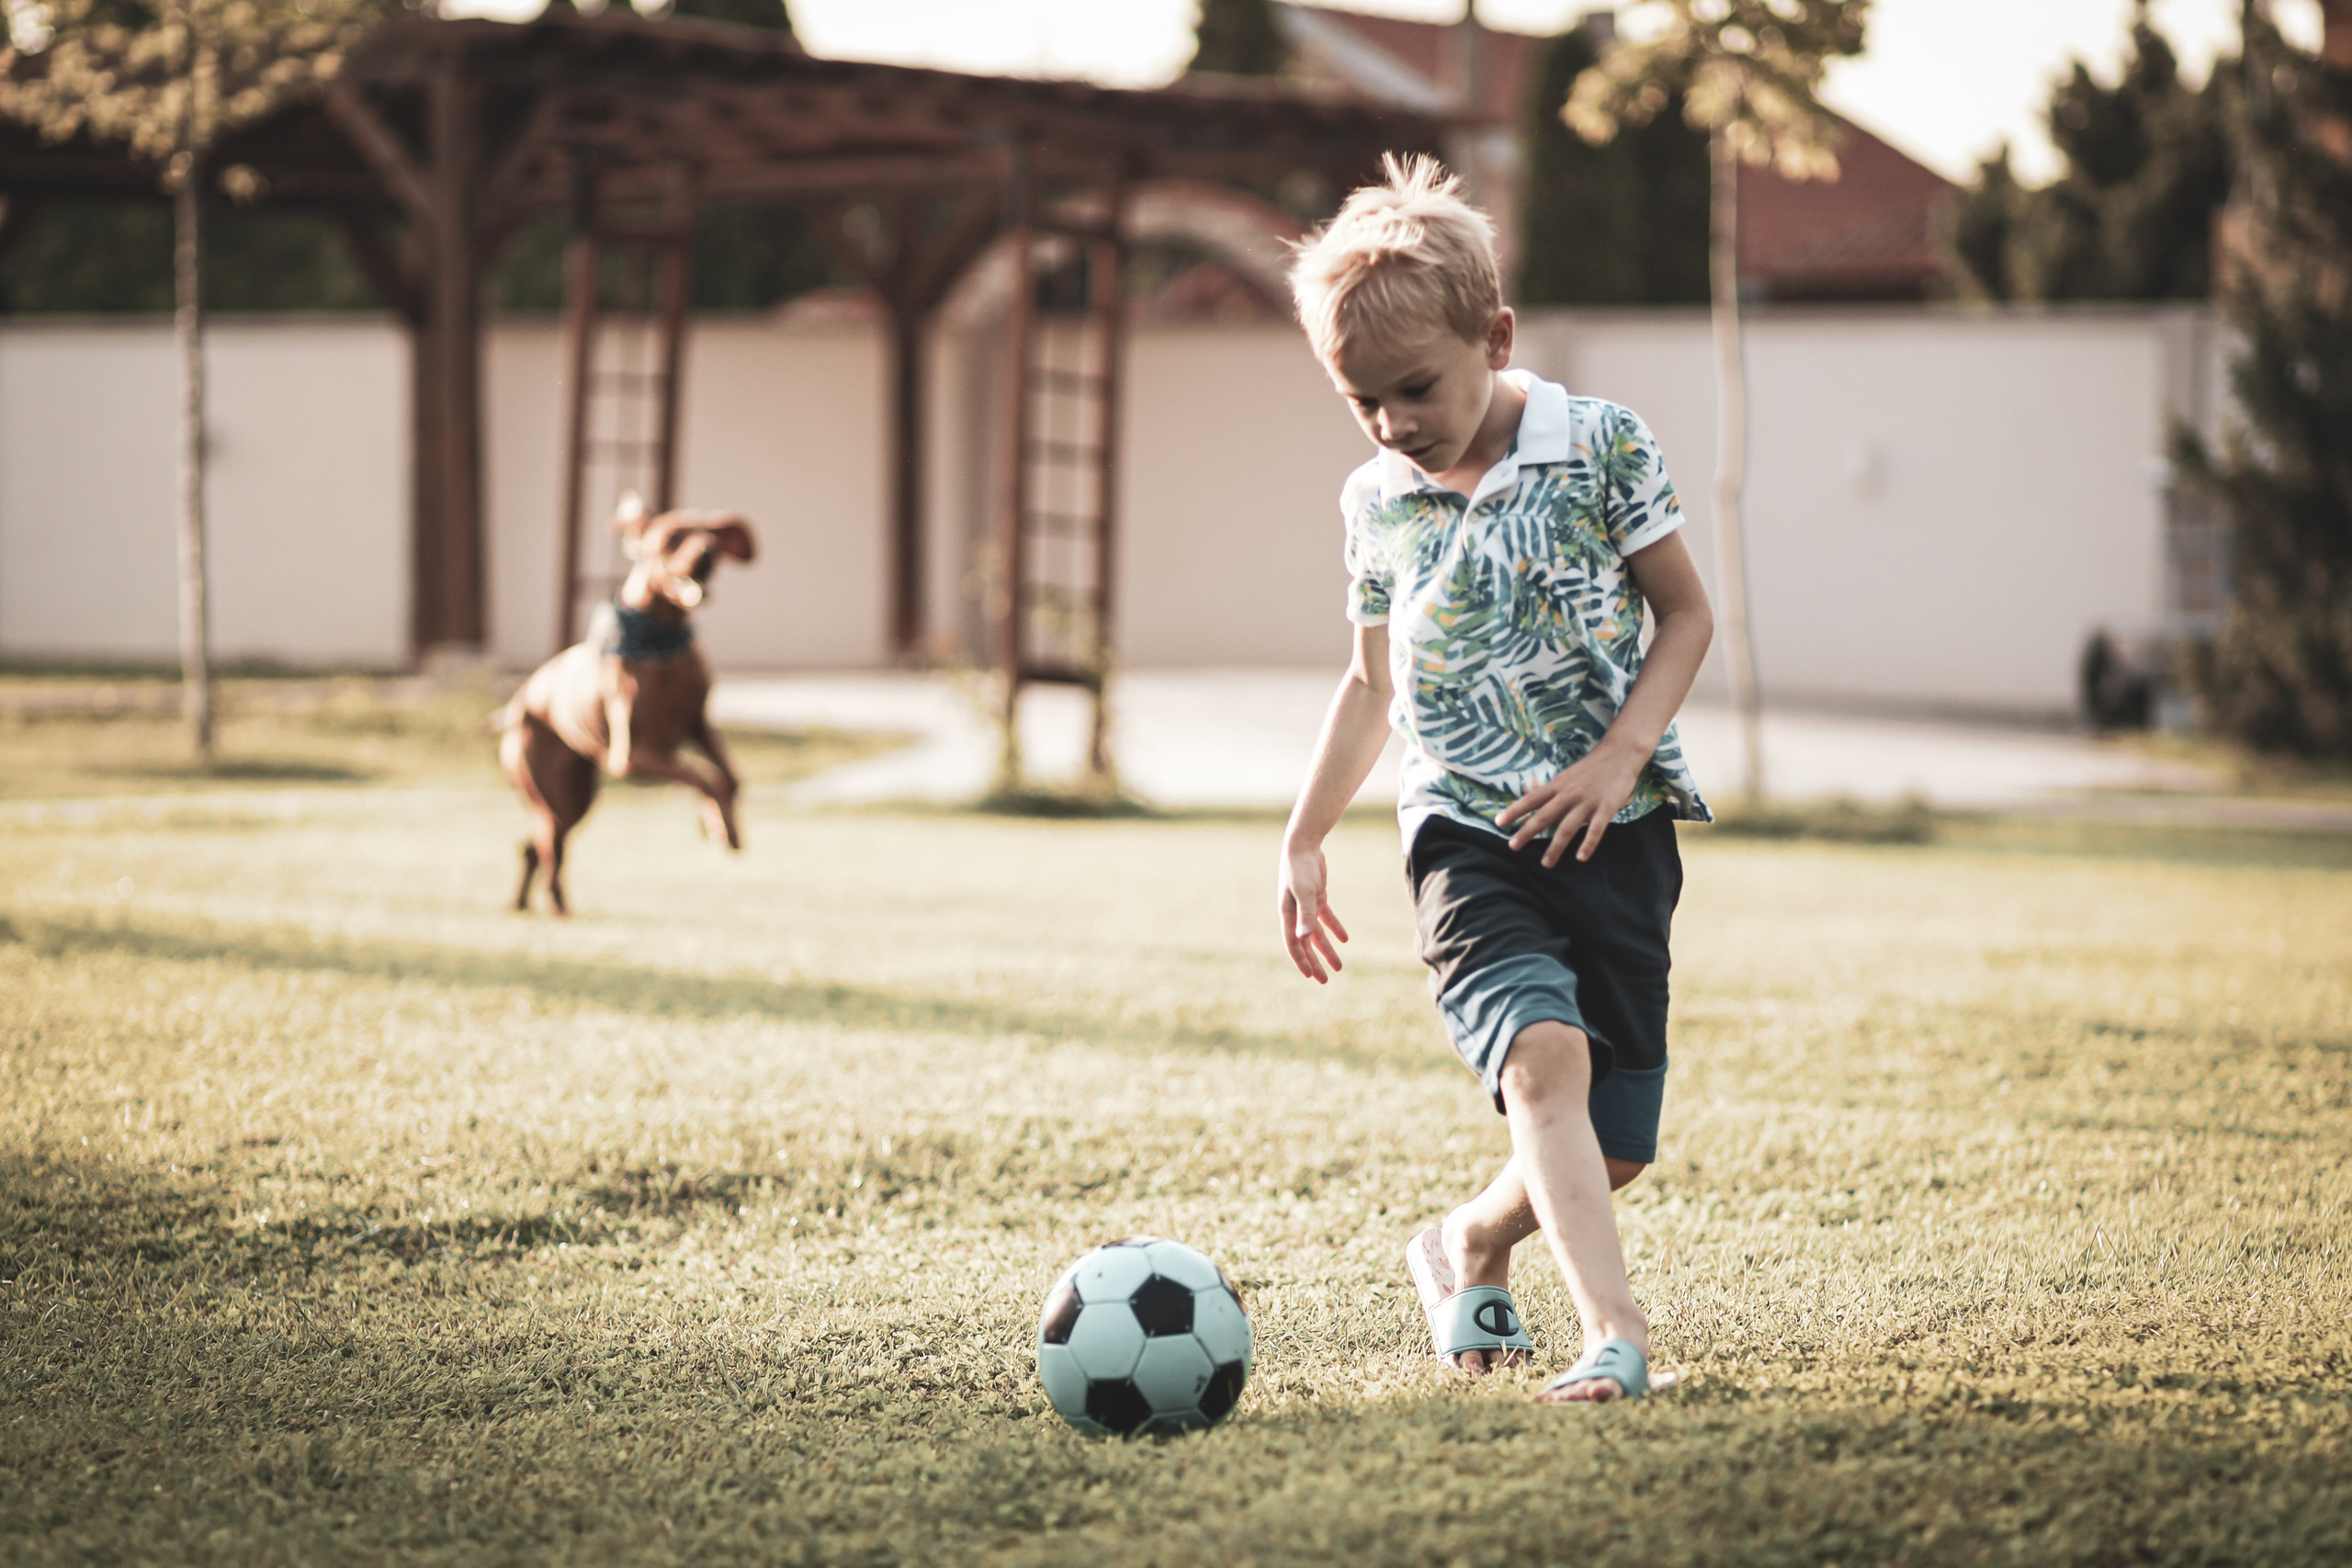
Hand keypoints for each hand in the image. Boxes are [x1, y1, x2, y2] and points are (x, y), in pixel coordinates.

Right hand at [1278, 839, 1349, 983]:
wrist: (1303, 845)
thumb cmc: (1300, 868)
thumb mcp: (1305, 892)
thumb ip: (1305, 915)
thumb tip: (1304, 938)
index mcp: (1287, 915)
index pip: (1293, 943)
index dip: (1301, 960)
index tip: (1310, 976)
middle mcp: (1295, 914)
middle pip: (1305, 943)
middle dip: (1314, 962)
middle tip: (1324, 980)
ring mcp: (1306, 906)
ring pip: (1317, 934)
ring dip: (1327, 949)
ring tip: (1338, 966)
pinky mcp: (1316, 897)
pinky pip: (1326, 918)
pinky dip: (1334, 928)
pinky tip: (1344, 939)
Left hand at [1495, 745, 1643, 866]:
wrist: (1620, 752)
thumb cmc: (1593, 767)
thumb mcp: (1568, 776)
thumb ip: (1556, 793)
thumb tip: (1539, 808)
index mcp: (1558, 785)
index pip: (1532, 799)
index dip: (1515, 811)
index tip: (1498, 822)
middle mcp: (1569, 794)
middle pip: (1545, 816)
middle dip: (1527, 832)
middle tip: (1512, 846)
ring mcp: (1587, 801)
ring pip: (1567, 827)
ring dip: (1555, 847)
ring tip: (1546, 863)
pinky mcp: (1606, 807)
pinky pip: (1596, 829)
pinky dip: (1588, 844)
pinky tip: (1580, 858)